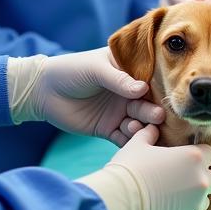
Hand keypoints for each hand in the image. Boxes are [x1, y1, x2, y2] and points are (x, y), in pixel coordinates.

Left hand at [7, 49, 163, 143]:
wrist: (43, 91)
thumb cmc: (71, 70)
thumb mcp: (96, 69)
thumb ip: (118, 80)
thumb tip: (143, 89)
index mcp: (128, 73)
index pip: (148, 82)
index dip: (158, 90)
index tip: (167, 97)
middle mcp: (127, 93)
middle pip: (145, 104)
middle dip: (151, 111)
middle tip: (157, 116)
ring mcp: (118, 112)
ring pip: (137, 122)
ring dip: (141, 127)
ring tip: (137, 127)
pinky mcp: (108, 129)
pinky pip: (123, 137)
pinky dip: (129, 140)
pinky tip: (130, 137)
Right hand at [79, 126, 210, 209]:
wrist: (118, 202)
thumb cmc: (129, 169)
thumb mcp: (137, 144)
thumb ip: (149, 134)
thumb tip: (151, 128)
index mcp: (194, 157)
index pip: (209, 154)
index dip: (197, 156)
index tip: (183, 160)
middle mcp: (202, 181)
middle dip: (200, 178)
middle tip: (179, 179)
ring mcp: (196, 204)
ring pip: (204, 200)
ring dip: (192, 197)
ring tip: (170, 196)